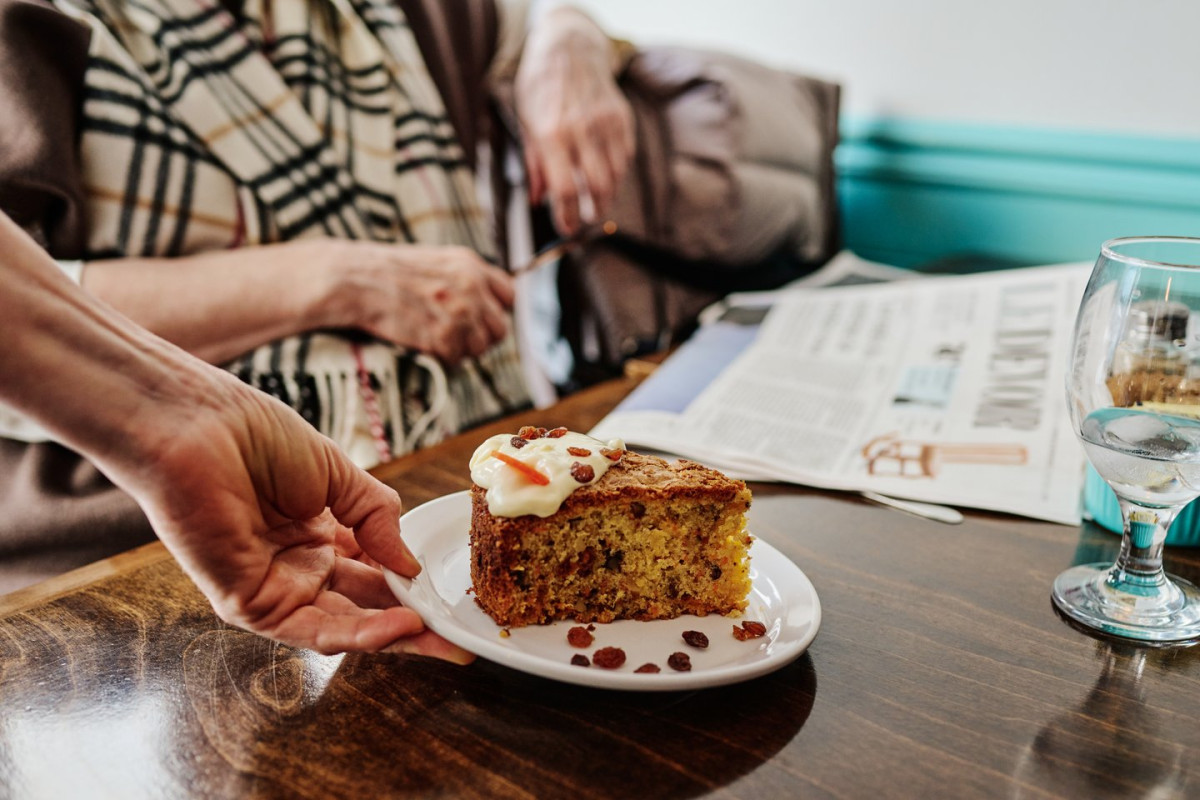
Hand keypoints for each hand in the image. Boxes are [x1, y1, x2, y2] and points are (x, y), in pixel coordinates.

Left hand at [112, 369, 472, 660]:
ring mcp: (274, 585)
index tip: (451, 602)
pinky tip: (397, 625)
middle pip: (364, 608)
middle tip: (456, 641)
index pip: (374, 574)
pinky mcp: (248, 602)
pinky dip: (357, 632)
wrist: (200, 427)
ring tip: (437, 638)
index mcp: (320, 532)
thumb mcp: (340, 474)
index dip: (412, 589)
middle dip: (412, 627)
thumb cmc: (258, 436)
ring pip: (341, 626)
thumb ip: (378, 519)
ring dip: (390, 636)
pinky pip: (309, 628)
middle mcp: (299, 565)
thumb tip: (411, 564)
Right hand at [325, 241, 514, 364]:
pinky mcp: (442, 334)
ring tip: (433, 340)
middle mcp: (471, 285)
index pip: (509, 296)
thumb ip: (463, 280)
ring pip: (480, 348)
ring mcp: (459, 310)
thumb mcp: (433, 262)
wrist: (350, 279)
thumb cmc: (384, 273)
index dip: (496, 312)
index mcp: (470, 263)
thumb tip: (485, 308)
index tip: (478, 320)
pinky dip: (441, 358)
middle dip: (480, 338)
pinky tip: (422, 344)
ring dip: (460, 351)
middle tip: (454, 338)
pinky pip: (456, 358)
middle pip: (500, 328)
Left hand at [515, 7, 633, 235]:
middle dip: (594, 212)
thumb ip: (534, 164)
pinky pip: (625, 157)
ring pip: (616, 176)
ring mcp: (606, 123)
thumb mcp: (525, 122)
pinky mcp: (622, 118)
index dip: (567, 217)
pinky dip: (617, 172)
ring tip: (597, 202)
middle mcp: (581, 130)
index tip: (567, 229)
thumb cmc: (540, 85)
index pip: (565, 190)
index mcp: (551, 134)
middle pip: (598, 188)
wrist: (569, 46)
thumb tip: (536, 200)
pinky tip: (606, 174)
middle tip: (587, 220)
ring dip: (608, 195)